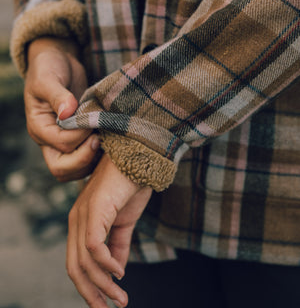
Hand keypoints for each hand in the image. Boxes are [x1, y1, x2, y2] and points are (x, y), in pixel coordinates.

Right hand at [24, 37, 100, 180]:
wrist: (59, 63)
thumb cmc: (50, 68)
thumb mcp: (48, 77)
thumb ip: (57, 95)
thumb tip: (67, 112)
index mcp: (39, 127)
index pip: (61, 144)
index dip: (80, 135)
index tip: (93, 119)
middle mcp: (50, 140)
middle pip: (62, 169)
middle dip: (85, 158)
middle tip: (100, 138)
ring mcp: (65, 142)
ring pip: (77, 170)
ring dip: (93, 160)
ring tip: (107, 140)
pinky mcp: (79, 140)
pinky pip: (89, 159)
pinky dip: (99, 156)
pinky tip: (112, 140)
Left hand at [67, 154, 151, 307]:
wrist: (139, 157)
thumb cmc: (130, 185)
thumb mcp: (125, 222)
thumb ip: (119, 245)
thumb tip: (118, 272)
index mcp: (81, 222)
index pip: (76, 262)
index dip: (88, 286)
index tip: (105, 303)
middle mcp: (76, 219)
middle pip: (74, 267)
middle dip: (91, 293)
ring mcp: (83, 214)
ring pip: (84, 261)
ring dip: (103, 284)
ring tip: (121, 298)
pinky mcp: (94, 209)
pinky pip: (94, 245)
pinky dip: (106, 263)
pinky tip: (120, 272)